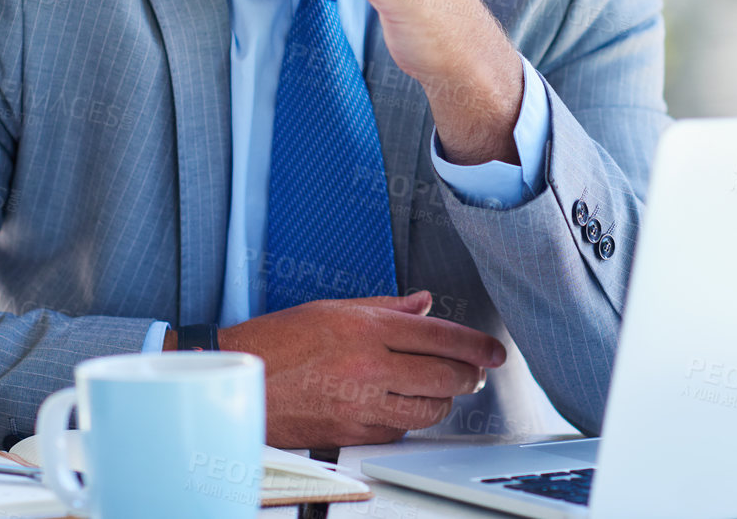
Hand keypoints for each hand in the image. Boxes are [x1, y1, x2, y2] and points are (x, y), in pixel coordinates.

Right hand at [218, 290, 506, 447]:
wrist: (241, 379)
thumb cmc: (278, 341)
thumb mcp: (332, 309)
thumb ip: (386, 308)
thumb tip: (424, 304)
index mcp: (366, 328)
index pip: (440, 335)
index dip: (476, 345)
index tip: (495, 351)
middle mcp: (368, 365)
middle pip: (445, 376)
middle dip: (467, 375)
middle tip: (472, 372)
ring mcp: (360, 403)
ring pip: (429, 409)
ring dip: (440, 399)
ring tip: (436, 388)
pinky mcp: (351, 432)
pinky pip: (399, 430)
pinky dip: (407, 419)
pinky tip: (399, 405)